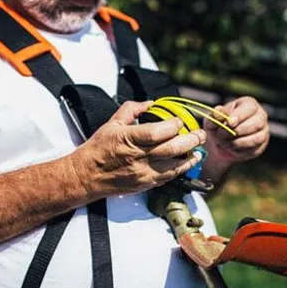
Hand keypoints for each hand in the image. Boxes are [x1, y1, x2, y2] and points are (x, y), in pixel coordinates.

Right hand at [72, 101, 206, 196]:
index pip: (157, 132)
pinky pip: (168, 177)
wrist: (87, 176)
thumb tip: (150, 103)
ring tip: (198, 149)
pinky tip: (187, 162)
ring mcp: (142, 173)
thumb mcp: (112, 123)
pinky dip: (180, 169)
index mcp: (128, 139)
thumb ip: (132, 110)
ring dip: (190, 157)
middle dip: (190, 140)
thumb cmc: (98, 149)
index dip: (173, 125)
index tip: (179, 121)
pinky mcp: (145, 184)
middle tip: (199, 134)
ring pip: (174, 166)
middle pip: (171, 149)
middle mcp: (137, 157)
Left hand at [203, 96, 269, 165]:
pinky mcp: (261, 145)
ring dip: (238, 142)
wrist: (220, 143)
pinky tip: (230, 148)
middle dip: (238, 131)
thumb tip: (218, 111)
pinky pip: (254, 149)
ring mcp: (263, 131)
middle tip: (221, 135)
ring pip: (257, 138)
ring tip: (224, 143)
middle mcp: (260, 116)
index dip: (240, 115)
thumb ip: (215, 115)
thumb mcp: (212, 120)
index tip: (228, 123)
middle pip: (257, 123)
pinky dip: (240, 150)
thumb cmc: (217, 127)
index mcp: (249, 104)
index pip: (250, 108)